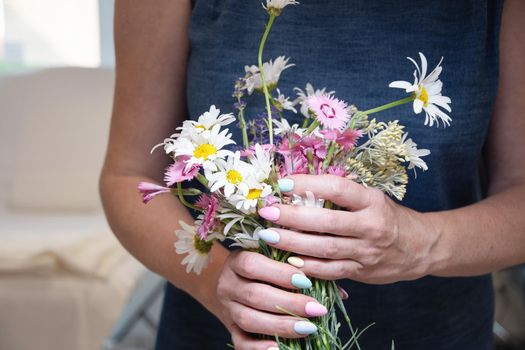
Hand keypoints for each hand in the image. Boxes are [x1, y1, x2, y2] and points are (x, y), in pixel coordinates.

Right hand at [216, 250, 327, 348]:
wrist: (230, 284)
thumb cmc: (263, 269)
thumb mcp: (276, 261)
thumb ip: (303, 269)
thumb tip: (340, 293)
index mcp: (237, 261)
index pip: (253, 265)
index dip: (279, 273)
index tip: (307, 281)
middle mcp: (228, 284)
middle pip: (254, 295)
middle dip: (289, 304)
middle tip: (317, 310)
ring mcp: (227, 308)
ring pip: (249, 320)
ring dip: (281, 326)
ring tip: (309, 329)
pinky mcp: (230, 329)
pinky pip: (241, 342)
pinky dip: (260, 348)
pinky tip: (280, 348)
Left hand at [257, 174, 439, 283]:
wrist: (421, 247)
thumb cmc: (388, 217)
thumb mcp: (372, 198)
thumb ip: (342, 195)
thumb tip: (299, 185)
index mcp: (372, 201)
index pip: (337, 189)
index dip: (308, 184)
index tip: (283, 183)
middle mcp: (371, 226)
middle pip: (326, 222)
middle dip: (292, 217)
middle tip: (266, 212)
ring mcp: (367, 252)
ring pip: (325, 249)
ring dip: (293, 243)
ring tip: (268, 236)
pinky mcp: (362, 271)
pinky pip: (330, 270)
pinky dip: (308, 267)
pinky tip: (287, 261)